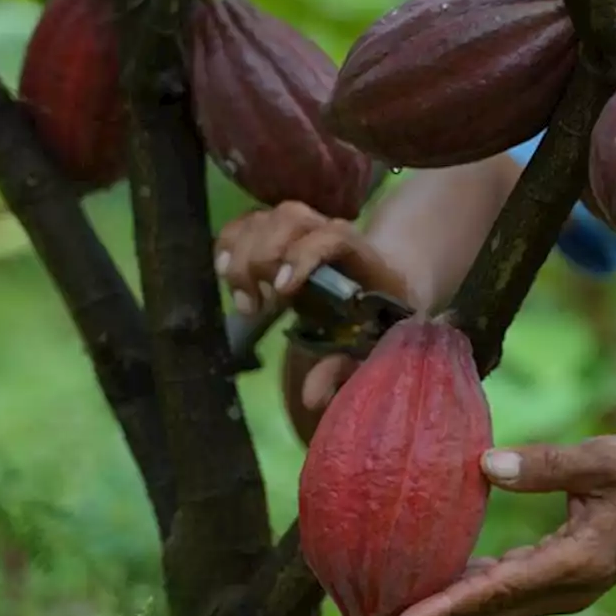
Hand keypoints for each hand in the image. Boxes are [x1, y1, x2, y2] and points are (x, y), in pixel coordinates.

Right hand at [214, 201, 411, 407]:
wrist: (390, 282)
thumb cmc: (380, 320)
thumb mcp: (370, 348)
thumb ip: (343, 369)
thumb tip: (310, 398)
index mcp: (364, 257)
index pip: (335, 237)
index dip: (304, 257)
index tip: (280, 293)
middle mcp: (331, 231)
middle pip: (291, 219)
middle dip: (262, 260)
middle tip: (254, 307)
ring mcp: (305, 225)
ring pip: (267, 217)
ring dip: (242, 253)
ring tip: (243, 297)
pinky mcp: (280, 229)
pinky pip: (247, 222)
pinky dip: (229, 242)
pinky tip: (224, 272)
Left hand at [393, 436, 615, 615]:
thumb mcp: (602, 459)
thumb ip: (546, 463)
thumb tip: (485, 465)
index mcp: (575, 563)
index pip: (498, 590)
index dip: (447, 606)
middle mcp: (564, 589)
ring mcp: (560, 591)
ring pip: (491, 612)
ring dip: (445, 612)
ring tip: (391, 605)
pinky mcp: (555, 582)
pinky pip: (502, 595)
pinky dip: (466, 594)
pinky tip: (433, 579)